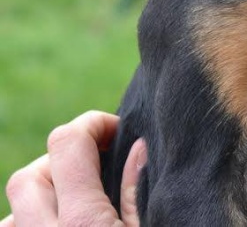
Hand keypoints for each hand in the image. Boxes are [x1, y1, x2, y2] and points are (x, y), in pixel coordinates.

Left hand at [2, 111, 144, 226]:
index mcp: (83, 222)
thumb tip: (138, 147)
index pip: (67, 143)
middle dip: (62, 159)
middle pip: (28, 176)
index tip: (117, 132)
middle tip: (98, 168)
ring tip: (79, 202)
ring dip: (42, 197)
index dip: (93, 124)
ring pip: (13, 214)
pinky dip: (30, 223)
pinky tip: (61, 226)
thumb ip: (137, 193)